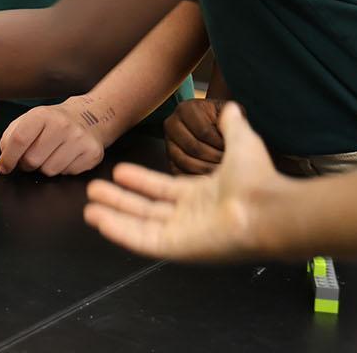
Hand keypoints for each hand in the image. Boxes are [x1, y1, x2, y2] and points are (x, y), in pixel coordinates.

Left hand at [0, 95, 117, 175]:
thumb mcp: (29, 120)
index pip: (19, 140)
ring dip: (44, 168)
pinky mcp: (92, 153)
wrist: (90, 116)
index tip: (4, 167)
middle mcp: (62, 125)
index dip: (8, 157)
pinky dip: (62, 169)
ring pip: (49, 171)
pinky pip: (67, 174)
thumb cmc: (53, 121)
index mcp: (42, 115)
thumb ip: (11, 136)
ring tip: (49, 155)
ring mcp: (79, 139)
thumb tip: (5, 156)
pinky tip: (65, 156)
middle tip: (29, 159)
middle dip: (26, 164)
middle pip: (32, 160)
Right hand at [85, 102, 291, 260]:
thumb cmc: (256, 178)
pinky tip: (100, 220)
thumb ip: (232, 127)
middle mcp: (190, 216)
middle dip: (120, 200)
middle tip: (94, 190)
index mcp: (203, 195)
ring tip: (89, 206)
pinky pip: (143, 240)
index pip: (163, 190)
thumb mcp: (242, 142)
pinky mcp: (177, 247)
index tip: (119, 171)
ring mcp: (182, 234)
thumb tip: (232, 108)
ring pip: (139, 224)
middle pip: (146, 209)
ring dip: (114, 215)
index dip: (140, 181)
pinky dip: (120, 231)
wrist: (267, 207)